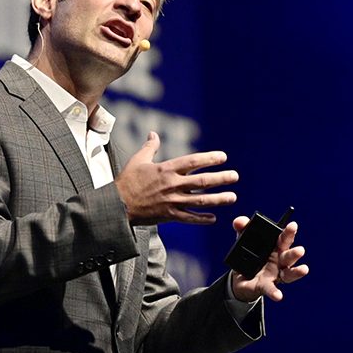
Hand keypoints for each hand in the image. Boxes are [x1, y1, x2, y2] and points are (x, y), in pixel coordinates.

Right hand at [115, 132, 238, 225]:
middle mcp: (172, 185)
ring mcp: (171, 201)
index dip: (209, 159)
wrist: (117, 205)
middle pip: (201, 181)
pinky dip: (202, 219)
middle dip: (220, 178)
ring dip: (218, 199)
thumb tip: (153, 134)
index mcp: (166, 170)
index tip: (222, 157)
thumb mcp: (137, 160)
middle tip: (234, 176)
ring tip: (232, 197)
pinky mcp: (168, 216)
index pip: (192, 162)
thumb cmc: (127, 182)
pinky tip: (213, 218)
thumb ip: (150, 147)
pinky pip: (189, 218)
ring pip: (200, 201)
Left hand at [230, 218, 308, 301]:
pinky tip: (278, 296)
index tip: (293, 225)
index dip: (289, 232)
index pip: (284, 238)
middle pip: (289, 255)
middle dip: (295, 252)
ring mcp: (275, 275)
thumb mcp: (243, 240)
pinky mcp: (266, 286)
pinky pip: (271, 289)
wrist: (240, 278)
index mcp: (276, 247)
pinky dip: (275, 293)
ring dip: (296, 272)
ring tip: (304, 270)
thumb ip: (242, 229)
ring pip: (288, 273)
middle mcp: (279, 261)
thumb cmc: (249, 256)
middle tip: (300, 250)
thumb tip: (239, 222)